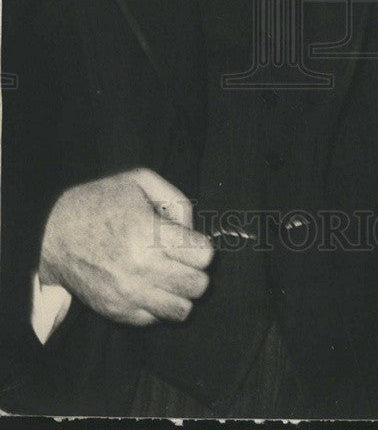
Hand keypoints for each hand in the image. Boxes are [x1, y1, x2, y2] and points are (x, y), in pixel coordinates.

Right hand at [38, 168, 213, 325]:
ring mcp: (128, 294)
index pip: (203, 256)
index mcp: (148, 234)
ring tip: (170, 277)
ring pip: (182, 310)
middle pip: (198, 285)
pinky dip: (159, 306)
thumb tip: (192, 229)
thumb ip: (176, 200)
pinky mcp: (116, 312)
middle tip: (182, 260)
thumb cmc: (99, 203)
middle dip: (196, 270)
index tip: (189, 242)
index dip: (201, 246)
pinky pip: (155, 320)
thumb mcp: (139, 181)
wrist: (52, 235)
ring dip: (182, 293)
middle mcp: (141, 269)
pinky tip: (150, 287)